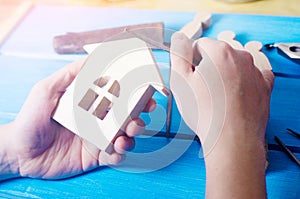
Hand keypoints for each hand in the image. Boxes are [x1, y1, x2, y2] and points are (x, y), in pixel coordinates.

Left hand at [3, 59, 154, 179]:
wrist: (20, 152)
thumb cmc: (30, 119)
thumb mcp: (46, 91)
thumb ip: (68, 75)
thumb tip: (90, 58)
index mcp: (91, 104)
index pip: (118, 97)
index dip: (134, 94)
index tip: (145, 92)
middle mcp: (98, 121)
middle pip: (127, 117)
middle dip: (139, 117)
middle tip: (138, 118)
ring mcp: (98, 139)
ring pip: (126, 136)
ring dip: (132, 136)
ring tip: (123, 137)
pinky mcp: (95, 157)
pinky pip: (115, 156)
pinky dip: (120, 154)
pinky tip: (114, 151)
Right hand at [170, 32, 273, 198]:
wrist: (232, 140)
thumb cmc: (205, 113)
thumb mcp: (180, 81)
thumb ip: (178, 54)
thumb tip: (179, 38)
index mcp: (220, 52)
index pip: (200, 45)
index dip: (191, 61)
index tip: (192, 78)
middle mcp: (241, 57)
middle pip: (217, 55)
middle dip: (208, 68)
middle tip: (203, 90)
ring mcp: (255, 72)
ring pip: (233, 66)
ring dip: (224, 76)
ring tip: (218, 98)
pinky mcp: (263, 86)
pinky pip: (250, 77)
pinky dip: (242, 83)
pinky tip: (233, 97)